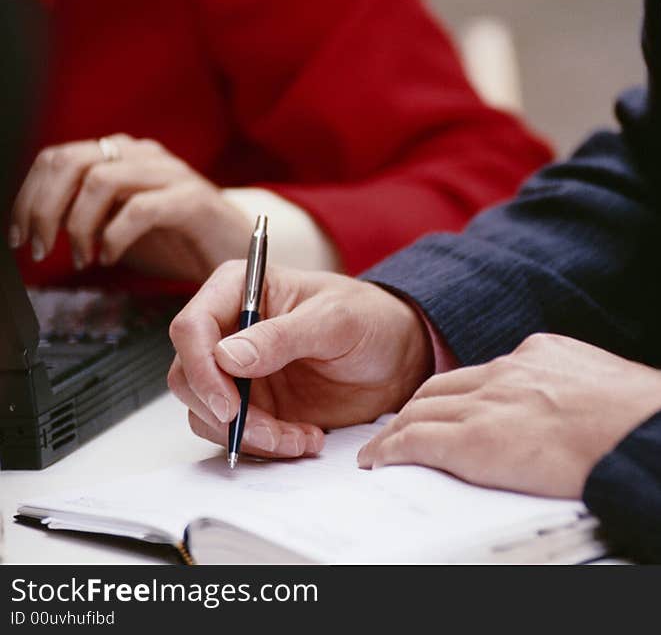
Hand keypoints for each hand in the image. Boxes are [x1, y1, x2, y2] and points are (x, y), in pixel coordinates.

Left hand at [8, 134, 252, 281]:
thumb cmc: (179, 240)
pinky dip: (115, 236)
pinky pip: (140, 209)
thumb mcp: (120, 224)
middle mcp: (143, 156)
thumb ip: (84, 216)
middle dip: (43, 208)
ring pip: (101, 181)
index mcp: (122, 156)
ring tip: (80, 257)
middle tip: (40, 247)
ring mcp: (170, 174)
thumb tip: (35, 228)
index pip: (57, 158)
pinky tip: (111, 257)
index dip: (27, 196)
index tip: (18, 235)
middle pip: (71, 162)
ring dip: (78, 225)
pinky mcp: (193, 200)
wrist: (237, 248)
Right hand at [167, 261, 431, 458]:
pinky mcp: (253, 405)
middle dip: (224, 412)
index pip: (192, 326)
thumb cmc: (371, 320)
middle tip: (269, 431)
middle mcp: (229, 329)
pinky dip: (265, 446)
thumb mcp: (335, 320)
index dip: (201, 368)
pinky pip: (236, 434)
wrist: (398, 358)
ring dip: (249, 435)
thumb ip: (283, 336)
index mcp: (240, 289)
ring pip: (206, 412)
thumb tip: (227, 356)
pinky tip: (305, 439)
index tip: (230, 404)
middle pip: (188, 375)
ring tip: (300, 437)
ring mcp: (237, 371)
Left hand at [357, 333, 660, 497]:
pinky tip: (379, 461)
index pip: (485, 372)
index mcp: (540, 354)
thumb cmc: (646, 420)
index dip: (462, 393)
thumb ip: (578, 392)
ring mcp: (488, 403)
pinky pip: (415, 442)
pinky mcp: (474, 441)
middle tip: (403, 422)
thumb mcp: (609, 387)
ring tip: (382, 445)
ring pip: (420, 409)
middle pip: (443, 385)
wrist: (649, 435)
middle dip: (419, 405)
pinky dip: (390, 450)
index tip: (454, 405)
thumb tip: (584, 413)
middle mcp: (507, 371)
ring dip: (397, 428)